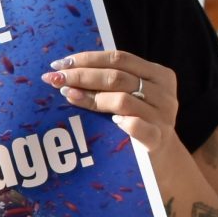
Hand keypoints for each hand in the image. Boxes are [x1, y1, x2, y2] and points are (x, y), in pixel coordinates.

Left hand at [46, 49, 179, 157]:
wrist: (161, 157)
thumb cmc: (139, 120)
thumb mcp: (132, 95)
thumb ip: (110, 81)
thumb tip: (66, 71)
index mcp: (158, 74)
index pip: (119, 59)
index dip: (87, 59)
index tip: (60, 64)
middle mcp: (162, 93)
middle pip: (117, 77)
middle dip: (81, 76)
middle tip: (55, 78)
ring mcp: (161, 117)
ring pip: (122, 100)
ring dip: (91, 97)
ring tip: (67, 94)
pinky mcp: (158, 139)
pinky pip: (138, 127)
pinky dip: (122, 122)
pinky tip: (109, 121)